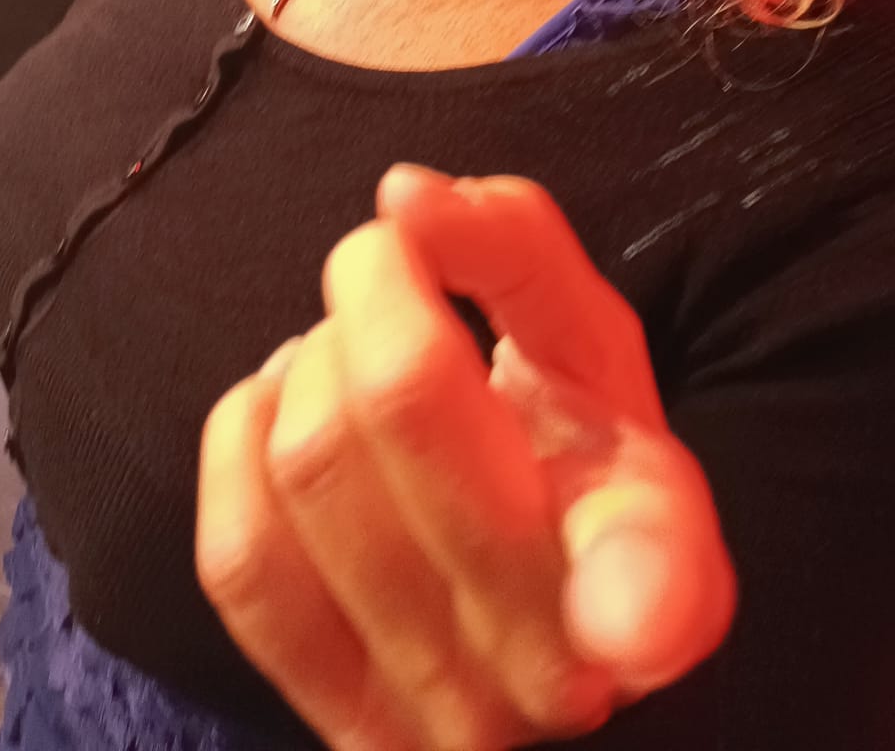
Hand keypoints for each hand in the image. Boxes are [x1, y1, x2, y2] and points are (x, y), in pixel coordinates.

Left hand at [196, 166, 734, 748]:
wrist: (530, 599)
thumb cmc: (565, 453)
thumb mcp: (587, 339)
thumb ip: (517, 244)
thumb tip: (401, 197)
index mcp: (658, 546)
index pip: (650, 580)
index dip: (639, 599)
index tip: (628, 618)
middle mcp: (561, 661)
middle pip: (401, 402)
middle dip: (372, 285)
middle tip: (389, 268)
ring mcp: (448, 718)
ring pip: (310, 463)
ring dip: (310, 361)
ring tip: (350, 354)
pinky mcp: (349, 734)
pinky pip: (237, 558)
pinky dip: (240, 439)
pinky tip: (286, 410)